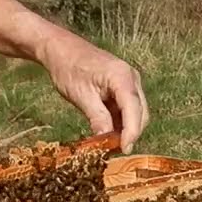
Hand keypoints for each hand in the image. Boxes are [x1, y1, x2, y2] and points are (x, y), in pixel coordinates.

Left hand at [40, 34, 148, 152]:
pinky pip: (127, 110)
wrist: (61, 50)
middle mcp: (131, 79)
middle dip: (130, 133)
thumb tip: (106, 141)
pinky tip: (107, 133)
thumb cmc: (68, 68)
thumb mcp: (81, 96)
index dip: (132, 132)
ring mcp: (129, 83)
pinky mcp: (123, 88)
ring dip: (125, 130)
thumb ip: (97, 118)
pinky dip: (120, 123)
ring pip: (136, 113)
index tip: (124, 149)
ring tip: (108, 144)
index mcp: (122, 77)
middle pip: (140, 113)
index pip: (134, 109)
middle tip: (113, 151)